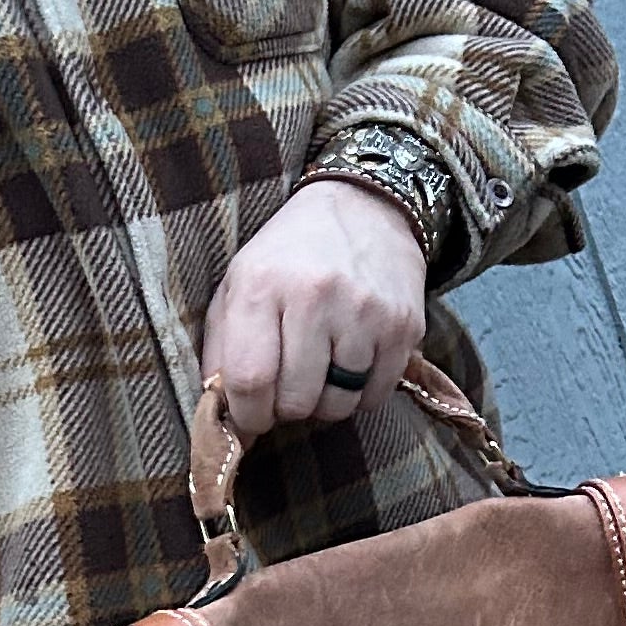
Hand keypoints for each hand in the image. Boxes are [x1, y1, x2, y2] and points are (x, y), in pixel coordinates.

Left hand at [200, 177, 426, 440]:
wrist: (364, 207)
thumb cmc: (289, 256)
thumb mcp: (238, 283)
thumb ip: (221, 348)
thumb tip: (222, 414)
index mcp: (262, 284)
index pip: (250, 379)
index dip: (246, 415)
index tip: (250, 418)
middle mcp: (315, 296)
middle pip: (296, 401)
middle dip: (285, 409)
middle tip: (287, 387)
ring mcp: (364, 312)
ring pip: (338, 405)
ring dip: (324, 402)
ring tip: (320, 370)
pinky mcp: (403, 326)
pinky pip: (376, 396)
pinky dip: (360, 393)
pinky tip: (351, 362)